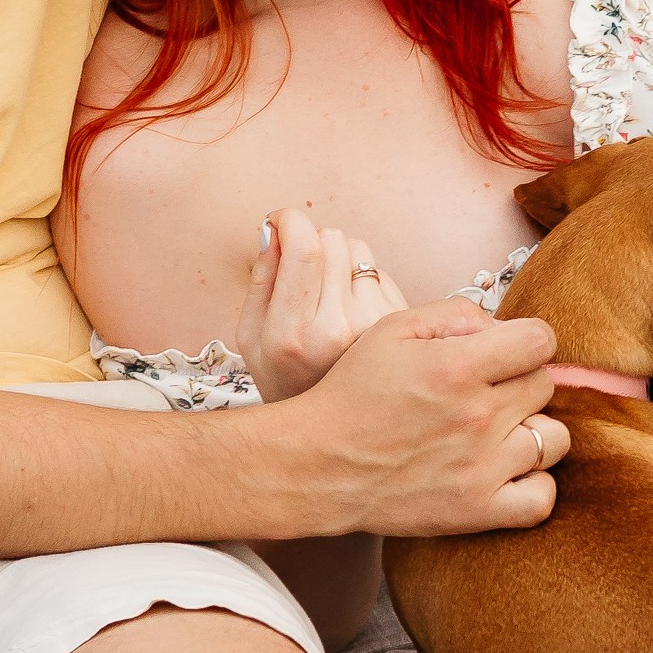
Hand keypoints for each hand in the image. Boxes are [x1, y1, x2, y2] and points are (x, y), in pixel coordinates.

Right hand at [238, 208, 408, 402]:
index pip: (304, 247)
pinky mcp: (401, 326)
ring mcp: (376, 329)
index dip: (290, 220)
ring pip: (360, 249)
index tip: (281, 222)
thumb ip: (260, 278)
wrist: (332, 432)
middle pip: (332, 238)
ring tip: (329, 295)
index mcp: (292, 334)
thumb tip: (274, 228)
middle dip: (312, 242)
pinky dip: (363, 280)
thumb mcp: (251, 335)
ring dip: (340, 259)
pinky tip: (353, 311)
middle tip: (303, 270)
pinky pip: (380, 271)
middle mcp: (338, 330)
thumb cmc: (286, 377)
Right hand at [277, 302, 567, 537]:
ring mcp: (482, 468)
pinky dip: (534, 484)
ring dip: (531, 430)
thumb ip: (455, 314)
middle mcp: (478, 416)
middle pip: (544, 385)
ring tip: (498, 432)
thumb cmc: (353, 393)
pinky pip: (543, 497)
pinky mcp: (478, 511)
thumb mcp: (392, 330)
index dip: (525, 341)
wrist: (317, 465)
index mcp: (458, 366)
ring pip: (554, 439)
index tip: (504, 352)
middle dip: (519, 381)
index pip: (541, 341)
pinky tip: (508, 471)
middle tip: (485, 392)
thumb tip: (501, 327)